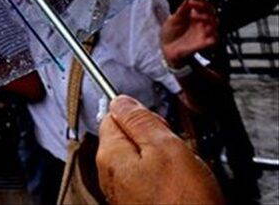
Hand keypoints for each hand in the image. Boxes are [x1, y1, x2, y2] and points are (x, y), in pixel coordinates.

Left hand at [97, 95, 222, 203]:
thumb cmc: (183, 203)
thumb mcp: (165, 148)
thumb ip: (140, 120)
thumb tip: (119, 99)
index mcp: (110, 154)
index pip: (113, 115)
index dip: (140, 115)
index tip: (158, 124)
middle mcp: (110, 173)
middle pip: (129, 137)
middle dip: (155, 138)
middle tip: (175, 151)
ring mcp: (124, 191)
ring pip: (145, 158)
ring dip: (165, 159)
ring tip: (182, 173)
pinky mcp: (140, 203)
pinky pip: (154, 179)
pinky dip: (169, 178)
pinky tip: (183, 188)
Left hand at [161, 0, 217, 66]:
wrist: (166, 49)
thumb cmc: (170, 33)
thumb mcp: (173, 19)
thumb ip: (181, 10)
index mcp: (194, 15)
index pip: (201, 4)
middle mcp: (201, 22)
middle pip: (211, 11)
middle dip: (203, 5)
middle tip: (192, 3)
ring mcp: (204, 32)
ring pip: (215, 22)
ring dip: (207, 17)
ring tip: (195, 15)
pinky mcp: (205, 43)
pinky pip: (214, 38)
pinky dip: (212, 33)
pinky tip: (205, 29)